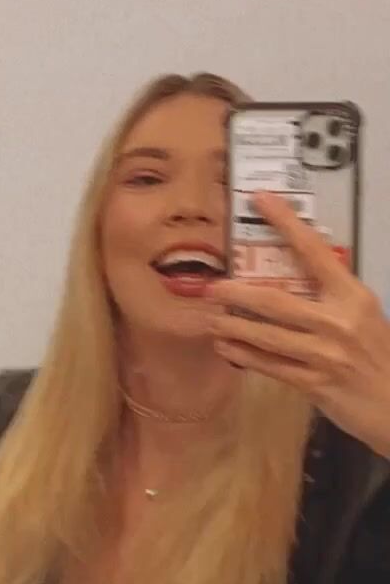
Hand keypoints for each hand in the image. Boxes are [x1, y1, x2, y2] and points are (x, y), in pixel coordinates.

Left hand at [205, 191, 389, 459]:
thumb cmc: (379, 356)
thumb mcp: (364, 315)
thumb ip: (331, 297)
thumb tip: (292, 277)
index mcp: (352, 296)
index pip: (314, 251)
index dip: (285, 223)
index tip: (260, 200)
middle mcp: (337, 321)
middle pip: (275, 300)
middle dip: (237, 293)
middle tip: (212, 288)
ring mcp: (324, 354)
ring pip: (266, 336)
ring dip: (232, 327)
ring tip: (211, 320)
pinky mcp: (314, 383)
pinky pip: (270, 366)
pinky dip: (244, 356)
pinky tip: (227, 349)